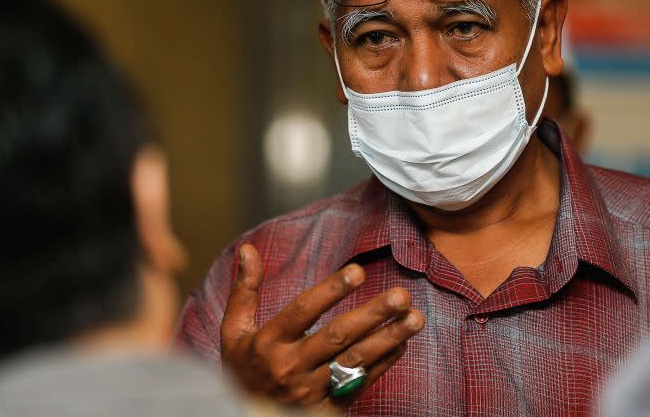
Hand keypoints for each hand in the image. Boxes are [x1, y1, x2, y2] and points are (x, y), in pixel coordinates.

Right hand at [220, 243, 423, 407]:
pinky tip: (403, 342)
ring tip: (415, 318)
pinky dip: (385, 362)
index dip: (330, 291)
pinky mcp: (328, 407)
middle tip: (401, 295)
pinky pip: (361, 382)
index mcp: (269, 343)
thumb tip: (249, 249)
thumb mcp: (234, 332)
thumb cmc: (242, 369)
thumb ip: (245, 291)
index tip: (358, 271)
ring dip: (388, 338)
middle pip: (337, 337)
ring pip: (355, 360)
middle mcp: (291, 367)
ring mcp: (311, 389)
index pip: (303, 312)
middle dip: (372, 315)